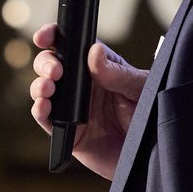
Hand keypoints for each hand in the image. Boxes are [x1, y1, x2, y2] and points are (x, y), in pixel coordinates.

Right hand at [28, 24, 146, 181]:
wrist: (153, 155)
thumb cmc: (151, 117)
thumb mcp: (140, 89)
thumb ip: (118, 73)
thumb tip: (94, 52)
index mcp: (99, 67)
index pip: (72, 45)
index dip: (53, 36)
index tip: (45, 36)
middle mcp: (82, 85)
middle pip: (51, 64)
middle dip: (46, 62)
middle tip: (56, 71)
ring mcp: (72, 107)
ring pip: (43, 89)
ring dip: (39, 85)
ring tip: (48, 87)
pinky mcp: (68, 132)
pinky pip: (46, 120)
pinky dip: (39, 111)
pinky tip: (43, 106)